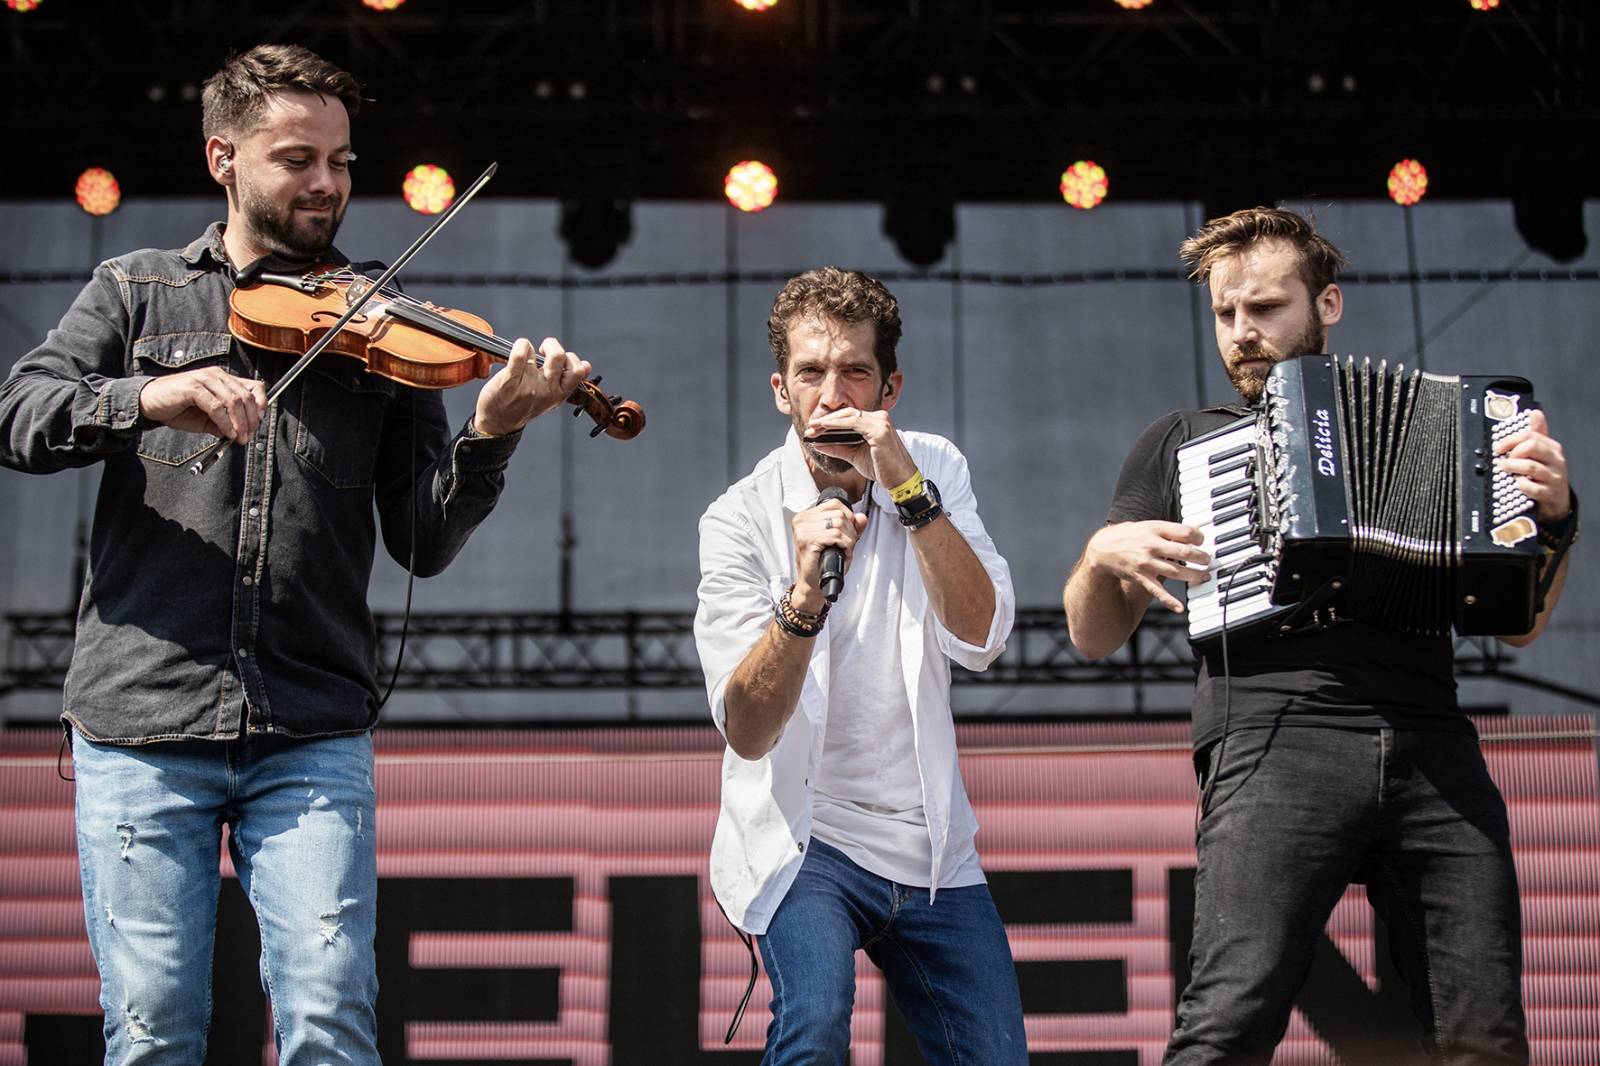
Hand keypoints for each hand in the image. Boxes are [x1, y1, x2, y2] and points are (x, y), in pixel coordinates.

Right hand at [138, 367, 266, 443]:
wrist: (149, 404)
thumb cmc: (179, 409)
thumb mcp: (208, 419)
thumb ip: (226, 422)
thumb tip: (243, 433)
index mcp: (223, 379)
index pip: (254, 387)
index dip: (261, 404)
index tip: (259, 423)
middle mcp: (216, 375)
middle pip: (246, 396)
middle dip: (251, 420)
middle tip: (248, 436)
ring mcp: (204, 379)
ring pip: (233, 400)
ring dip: (240, 422)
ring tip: (239, 438)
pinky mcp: (192, 388)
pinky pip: (216, 406)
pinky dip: (224, 422)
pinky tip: (226, 433)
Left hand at [473, 336, 592, 436]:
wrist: (498, 423)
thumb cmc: (524, 407)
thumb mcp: (552, 397)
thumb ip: (568, 381)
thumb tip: (587, 366)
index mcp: (559, 394)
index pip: (577, 371)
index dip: (571, 358)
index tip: (560, 359)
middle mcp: (546, 391)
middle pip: (559, 356)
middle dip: (552, 345)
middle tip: (544, 350)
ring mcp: (528, 386)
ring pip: (538, 354)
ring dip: (532, 347)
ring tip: (527, 354)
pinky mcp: (509, 381)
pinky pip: (519, 355)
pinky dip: (520, 346)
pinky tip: (518, 349)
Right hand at [789, 496, 868, 613]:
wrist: (813, 584)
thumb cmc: (823, 563)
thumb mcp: (839, 541)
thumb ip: (851, 527)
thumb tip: (862, 517)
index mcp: (805, 516)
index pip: (834, 504)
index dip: (848, 517)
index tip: (849, 532)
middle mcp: (801, 520)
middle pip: (839, 514)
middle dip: (850, 530)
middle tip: (847, 545)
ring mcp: (802, 530)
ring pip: (839, 524)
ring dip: (848, 539)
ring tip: (844, 550)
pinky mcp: (807, 540)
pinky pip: (836, 535)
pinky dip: (845, 545)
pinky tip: (842, 553)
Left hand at [802, 407, 916, 485]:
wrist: (901, 480)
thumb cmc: (882, 468)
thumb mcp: (855, 456)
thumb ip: (838, 448)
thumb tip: (818, 444)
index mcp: (876, 421)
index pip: (849, 416)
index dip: (830, 421)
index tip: (814, 428)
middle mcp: (880, 418)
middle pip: (847, 413)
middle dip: (826, 420)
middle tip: (810, 428)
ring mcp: (881, 422)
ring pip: (848, 416)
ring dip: (828, 422)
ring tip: (813, 429)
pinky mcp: (879, 430)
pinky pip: (853, 423)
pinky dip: (836, 425)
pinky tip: (824, 429)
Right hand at [1083, 520, 1209, 613]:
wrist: (1102, 550)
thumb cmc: (1126, 535)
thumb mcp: (1146, 525)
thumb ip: (1167, 529)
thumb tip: (1191, 531)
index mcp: (1154, 529)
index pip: (1184, 532)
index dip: (1198, 537)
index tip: (1201, 540)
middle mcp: (1151, 545)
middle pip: (1184, 552)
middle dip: (1201, 557)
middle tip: (1207, 560)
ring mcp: (1146, 563)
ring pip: (1176, 572)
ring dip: (1194, 575)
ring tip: (1204, 576)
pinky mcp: (1141, 577)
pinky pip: (1157, 590)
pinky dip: (1169, 601)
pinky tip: (1179, 607)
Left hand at [1494, 409, 1570, 523]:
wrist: (1558, 498)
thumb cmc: (1546, 472)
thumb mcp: (1543, 452)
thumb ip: (1538, 434)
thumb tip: (1535, 413)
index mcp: (1552, 448)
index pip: (1530, 435)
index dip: (1510, 440)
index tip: (1498, 447)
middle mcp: (1555, 460)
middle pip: (1532, 447)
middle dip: (1513, 451)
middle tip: (1503, 459)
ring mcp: (1553, 477)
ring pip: (1531, 467)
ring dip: (1513, 467)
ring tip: (1505, 469)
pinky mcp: (1549, 493)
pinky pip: (1533, 488)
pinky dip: (1522, 485)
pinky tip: (1517, 483)